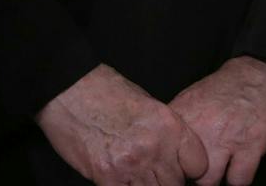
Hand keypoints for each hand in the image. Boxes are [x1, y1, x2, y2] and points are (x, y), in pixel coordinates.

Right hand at [38, 65, 209, 185]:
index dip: (189, 171)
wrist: (68, 89)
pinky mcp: (107, 176)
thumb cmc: (106, 92)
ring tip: (135, 175)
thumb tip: (174, 158)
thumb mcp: (147, 104)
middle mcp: (154, 147)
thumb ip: (164, 134)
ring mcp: (131, 164)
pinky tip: (119, 180)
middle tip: (152, 173)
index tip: (180, 170)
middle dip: (166, 182)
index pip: (198, 166)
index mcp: (169, 125)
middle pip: (175, 185)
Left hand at [169, 57, 265, 184]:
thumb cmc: (232, 86)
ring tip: (221, 170)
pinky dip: (239, 179)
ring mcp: (226, 138)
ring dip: (215, 178)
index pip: (163, 151)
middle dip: (192, 175)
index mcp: (183, 113)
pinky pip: (238, 180)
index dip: (170, 162)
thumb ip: (181, 122)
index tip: (177, 165)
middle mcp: (201, 127)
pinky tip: (240, 168)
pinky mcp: (252, 146)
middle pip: (183, 171)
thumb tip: (166, 146)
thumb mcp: (195, 96)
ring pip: (208, 181)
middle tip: (201, 170)